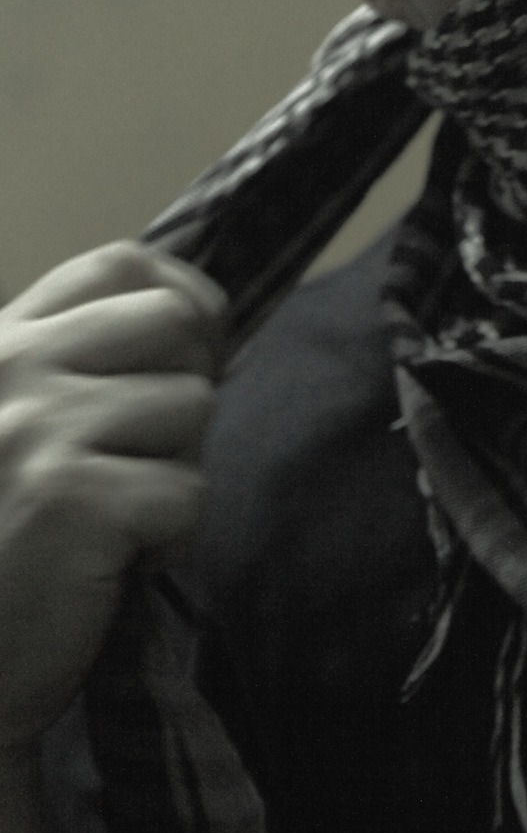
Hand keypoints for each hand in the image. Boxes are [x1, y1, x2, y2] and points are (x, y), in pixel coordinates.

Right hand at [0, 241, 227, 753]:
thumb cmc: (1, 550)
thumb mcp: (16, 425)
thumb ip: (81, 364)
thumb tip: (202, 321)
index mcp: (0, 346)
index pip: (120, 265)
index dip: (183, 298)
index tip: (196, 349)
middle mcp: (11, 371)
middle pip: (173, 321)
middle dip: (189, 385)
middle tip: (154, 453)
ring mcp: (38, 432)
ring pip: (191, 405)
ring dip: (175, 469)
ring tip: (116, 518)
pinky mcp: (71, 501)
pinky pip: (188, 490)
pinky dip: (169, 539)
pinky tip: (113, 567)